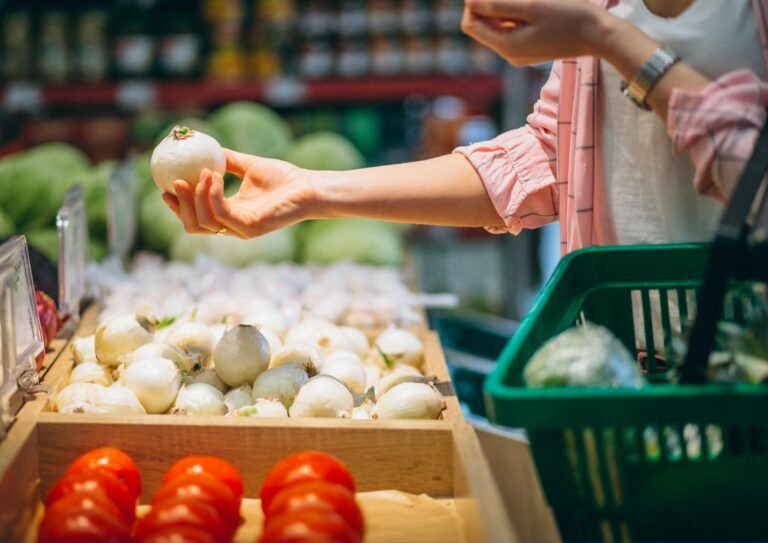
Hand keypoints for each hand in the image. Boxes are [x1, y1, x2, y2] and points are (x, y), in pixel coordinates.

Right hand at [162, 150, 317, 238]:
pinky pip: (220, 212)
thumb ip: (227, 160)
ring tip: (200, 173)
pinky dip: (212, 193)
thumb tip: (205, 146)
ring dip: (196, 196)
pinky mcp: (249, 228)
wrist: (308, 187)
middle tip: (173, 183)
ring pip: (203, 222)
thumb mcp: (248, 166)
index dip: (178, 206)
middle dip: (179, 207)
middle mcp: (233, 227)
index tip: (165, 186)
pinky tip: (213, 175)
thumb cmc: (285, 178)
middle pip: (194, 226)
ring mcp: (241, 230)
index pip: (197, 217)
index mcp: (231, 215)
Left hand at [461, 0, 610, 65]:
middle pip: (482, 26)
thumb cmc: (569, 16)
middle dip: (490, 5)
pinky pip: (512, 30)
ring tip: (528, 0)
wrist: (599, 35)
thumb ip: (498, 5)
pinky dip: (515, 15)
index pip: (470, 24)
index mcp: (506, 46)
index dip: (475, 2)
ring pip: (497, 27)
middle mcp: (509, 55)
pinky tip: (532, 5)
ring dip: (504, 8)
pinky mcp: (530, 49)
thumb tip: (469, 1)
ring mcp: (519, 54)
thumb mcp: (532, 5)